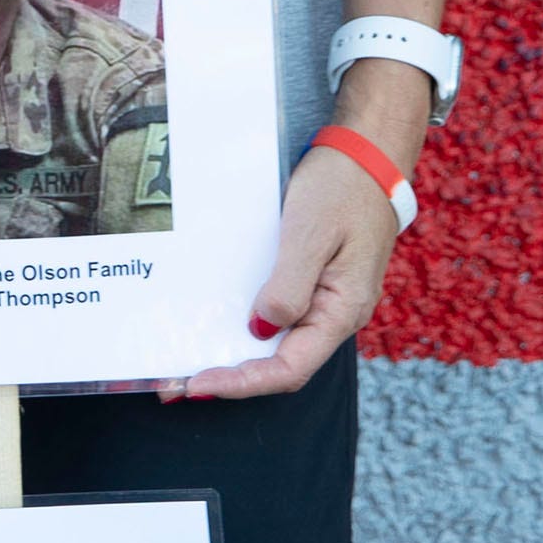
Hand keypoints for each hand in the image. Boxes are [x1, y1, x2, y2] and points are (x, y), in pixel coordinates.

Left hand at [166, 140, 400, 400]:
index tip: (197, 384)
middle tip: (176, 384)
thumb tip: (260, 329)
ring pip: (278, 342)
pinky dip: (246, 325)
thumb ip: (288, 287)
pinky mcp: (312, 281)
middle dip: (231, 377)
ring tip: (188, 360)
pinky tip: (216, 322)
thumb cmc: (341, 190)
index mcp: (341, 311)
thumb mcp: (309, 234)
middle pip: (281, 363)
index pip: (290, 367)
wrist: (366, 157)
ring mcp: (324, 299)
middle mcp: (334, 314)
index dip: (243, 382)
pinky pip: (278, 314)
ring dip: (236, 355)